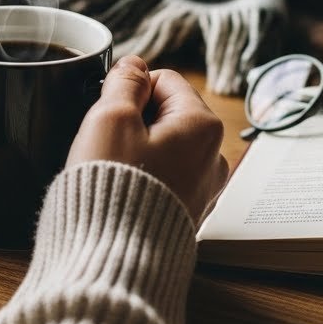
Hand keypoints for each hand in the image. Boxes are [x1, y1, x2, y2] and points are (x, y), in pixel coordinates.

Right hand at [66, 55, 227, 225]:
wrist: (115, 258)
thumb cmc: (114, 188)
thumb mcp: (110, 118)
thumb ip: (124, 82)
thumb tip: (134, 66)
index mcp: (202, 125)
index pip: (164, 80)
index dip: (130, 91)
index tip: (111, 114)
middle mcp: (213, 156)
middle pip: (167, 113)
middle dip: (134, 121)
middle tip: (109, 144)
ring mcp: (204, 187)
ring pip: (164, 146)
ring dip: (136, 149)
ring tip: (115, 171)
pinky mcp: (189, 212)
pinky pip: (165, 176)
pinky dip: (144, 177)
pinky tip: (123, 192)